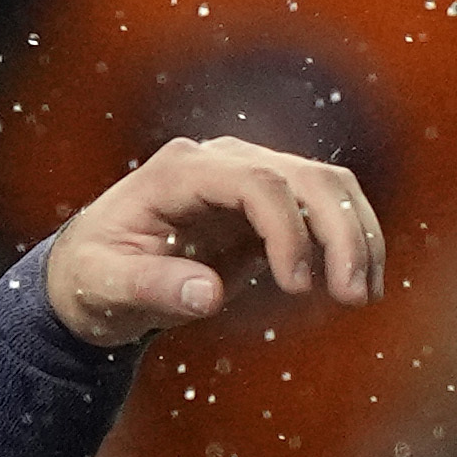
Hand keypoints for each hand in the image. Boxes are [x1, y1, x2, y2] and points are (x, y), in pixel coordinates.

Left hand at [38, 135, 385, 346]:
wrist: (92, 272)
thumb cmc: (92, 275)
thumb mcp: (105, 286)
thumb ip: (152, 286)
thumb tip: (208, 293)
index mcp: (179, 172)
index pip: (255, 182)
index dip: (287, 230)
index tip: (298, 287)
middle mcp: (220, 162)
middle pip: (303, 176)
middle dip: (340, 231)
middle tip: (354, 295)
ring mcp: (246, 177)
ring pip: (324, 186)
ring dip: (355, 234)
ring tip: (364, 293)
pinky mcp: (265, 205)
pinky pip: (320, 210)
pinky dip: (346, 241)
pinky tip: (356, 283)